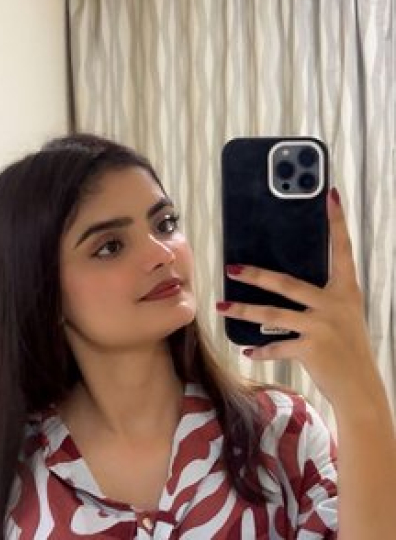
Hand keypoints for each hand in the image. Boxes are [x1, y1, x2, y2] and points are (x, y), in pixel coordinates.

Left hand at [216, 188, 382, 411]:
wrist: (361, 387)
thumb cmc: (350, 348)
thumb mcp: (344, 315)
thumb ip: (322, 298)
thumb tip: (285, 285)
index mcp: (345, 290)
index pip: (342, 249)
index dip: (337, 222)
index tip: (330, 195)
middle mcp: (334, 304)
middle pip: (287, 282)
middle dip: (255, 275)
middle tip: (231, 268)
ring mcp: (322, 326)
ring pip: (272, 314)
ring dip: (243, 311)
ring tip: (221, 307)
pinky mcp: (311, 349)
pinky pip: (277, 346)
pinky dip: (261, 349)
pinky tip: (247, 350)